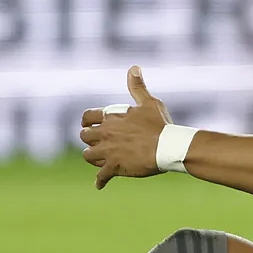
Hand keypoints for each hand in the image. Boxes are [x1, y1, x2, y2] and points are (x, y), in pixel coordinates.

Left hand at [80, 67, 172, 189]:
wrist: (168, 147)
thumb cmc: (160, 124)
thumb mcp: (149, 102)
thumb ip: (137, 87)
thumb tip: (133, 68)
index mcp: (113, 118)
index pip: (88, 117)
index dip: (87, 121)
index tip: (89, 124)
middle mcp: (106, 134)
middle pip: (84, 136)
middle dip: (89, 139)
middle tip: (97, 142)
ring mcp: (108, 152)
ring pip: (88, 156)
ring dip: (93, 157)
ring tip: (100, 159)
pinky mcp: (114, 167)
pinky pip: (101, 176)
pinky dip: (100, 181)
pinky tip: (99, 184)